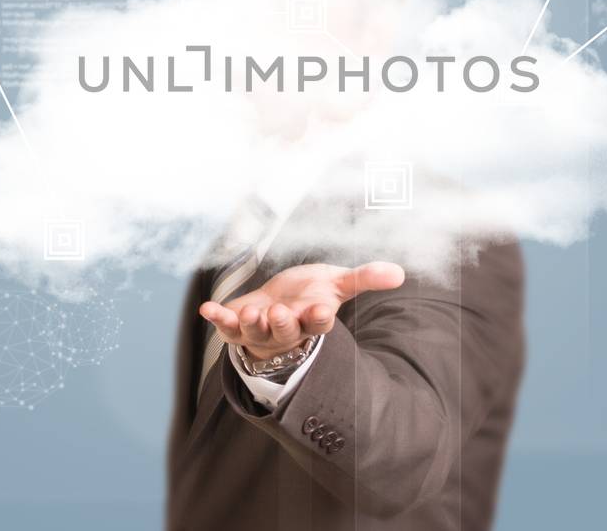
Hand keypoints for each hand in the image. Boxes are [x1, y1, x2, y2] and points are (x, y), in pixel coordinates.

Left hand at [198, 262, 405, 360]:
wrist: (280, 303)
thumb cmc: (310, 294)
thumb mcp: (337, 283)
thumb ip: (364, 278)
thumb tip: (399, 272)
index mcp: (313, 320)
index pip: (319, 324)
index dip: (319, 318)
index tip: (322, 309)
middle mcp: (287, 331)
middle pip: (285, 332)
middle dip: (281, 324)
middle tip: (278, 313)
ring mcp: (260, 332)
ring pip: (256, 333)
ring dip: (252, 324)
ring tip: (251, 313)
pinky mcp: (237, 326)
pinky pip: (226, 326)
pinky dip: (217, 317)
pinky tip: (207, 307)